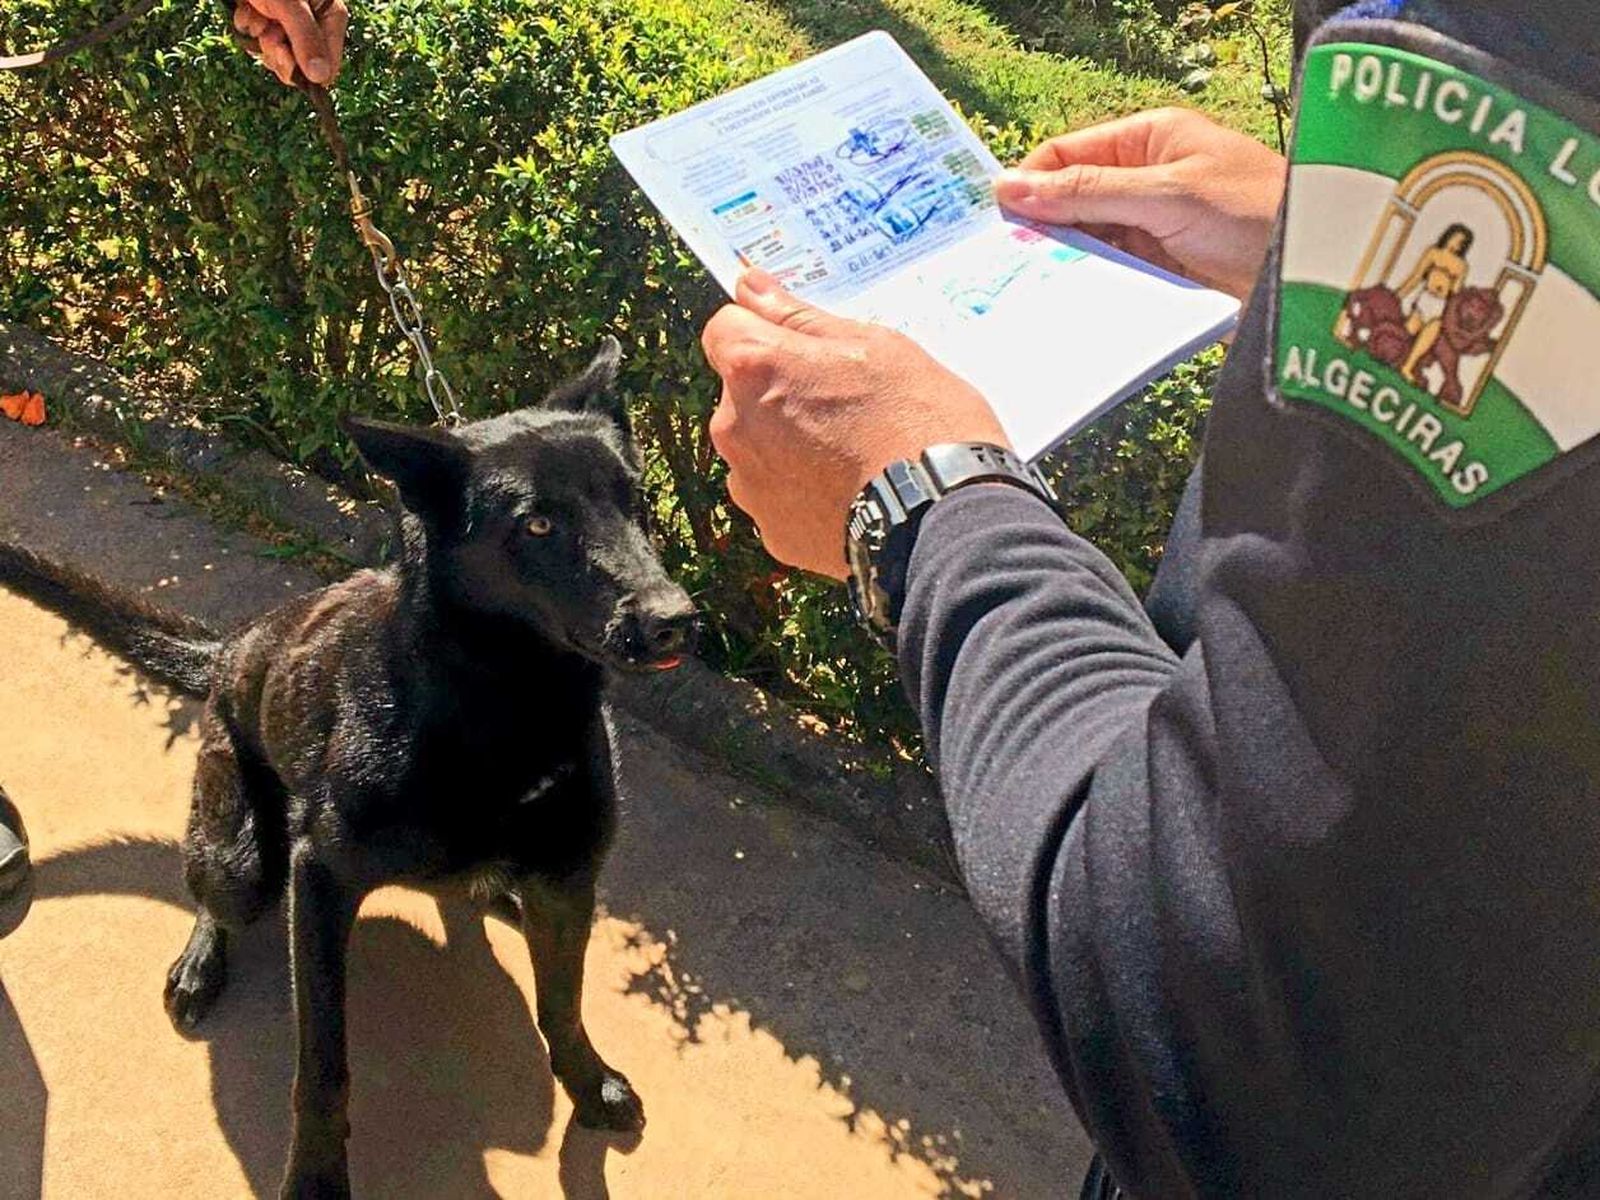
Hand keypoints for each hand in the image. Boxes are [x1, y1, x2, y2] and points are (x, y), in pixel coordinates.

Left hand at [233, 0, 347, 86]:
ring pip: (277, 54)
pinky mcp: (268, 19)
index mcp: (330, 15)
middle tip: (267, 35)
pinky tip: (246, 8)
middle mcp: (313, 22)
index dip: (307, 70)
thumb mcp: (289, 4)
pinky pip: (258, 41)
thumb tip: (322, 80)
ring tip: (255, 11)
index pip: (328, 65)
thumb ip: (306, 40)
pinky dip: (248, 27)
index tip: (284, 54)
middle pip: (301, 65)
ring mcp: (289, 22)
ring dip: (260, 38)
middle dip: (279, 52)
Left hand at [703, 270, 1008, 578]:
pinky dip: (804, 492)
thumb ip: (800, 318)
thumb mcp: (874, 346)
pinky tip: (851, 493)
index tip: (802, 346)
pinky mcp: (772, 532)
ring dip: (789, 444)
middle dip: (780, 391)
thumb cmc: (919, 420)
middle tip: (847, 404)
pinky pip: (779, 498)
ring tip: (853, 455)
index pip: (726, 329)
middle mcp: (734, 426)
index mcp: (755, 367)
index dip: (764, 331)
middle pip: (742, 392)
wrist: (944, 518)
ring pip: (759, 448)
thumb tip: (750, 286)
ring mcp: (749, 485)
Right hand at [995, 107, 1285, 299]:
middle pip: (1070, 201)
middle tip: (1006, 261)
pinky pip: (1111, 276)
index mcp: (1149, 140)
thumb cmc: (1258, 214)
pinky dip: (1089, 287)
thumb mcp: (1168, 194)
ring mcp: (1152, 228)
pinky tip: (1068, 302)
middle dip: (1042, 227)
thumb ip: (1089, 193)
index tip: (996, 222)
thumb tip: (1011, 187)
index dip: (1029, 184)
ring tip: (1032, 287)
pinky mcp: (1161, 273)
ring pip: (1087, 243)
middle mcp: (1146, 181)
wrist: (1318, 275)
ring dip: (1064, 262)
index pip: (1067, 154)